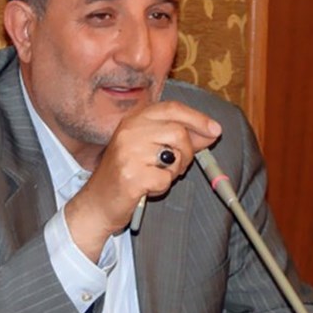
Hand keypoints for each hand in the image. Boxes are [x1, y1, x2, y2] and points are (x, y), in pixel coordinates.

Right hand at [65, 101, 221, 260]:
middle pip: (177, 131)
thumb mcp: (151, 150)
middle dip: (187, 152)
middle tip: (177, 166)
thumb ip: (180, 138)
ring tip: (158, 175)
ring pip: (175, 155)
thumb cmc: (126, 175)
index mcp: (133, 120)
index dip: (197, 118)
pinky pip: (165, 179)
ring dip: (174, 171)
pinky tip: (147, 187)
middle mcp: (128, 131)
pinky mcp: (131, 176)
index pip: (172, 108)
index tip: (215, 130)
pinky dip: (162, 187)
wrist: (97, 203)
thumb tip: (212, 131)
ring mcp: (128, 153)